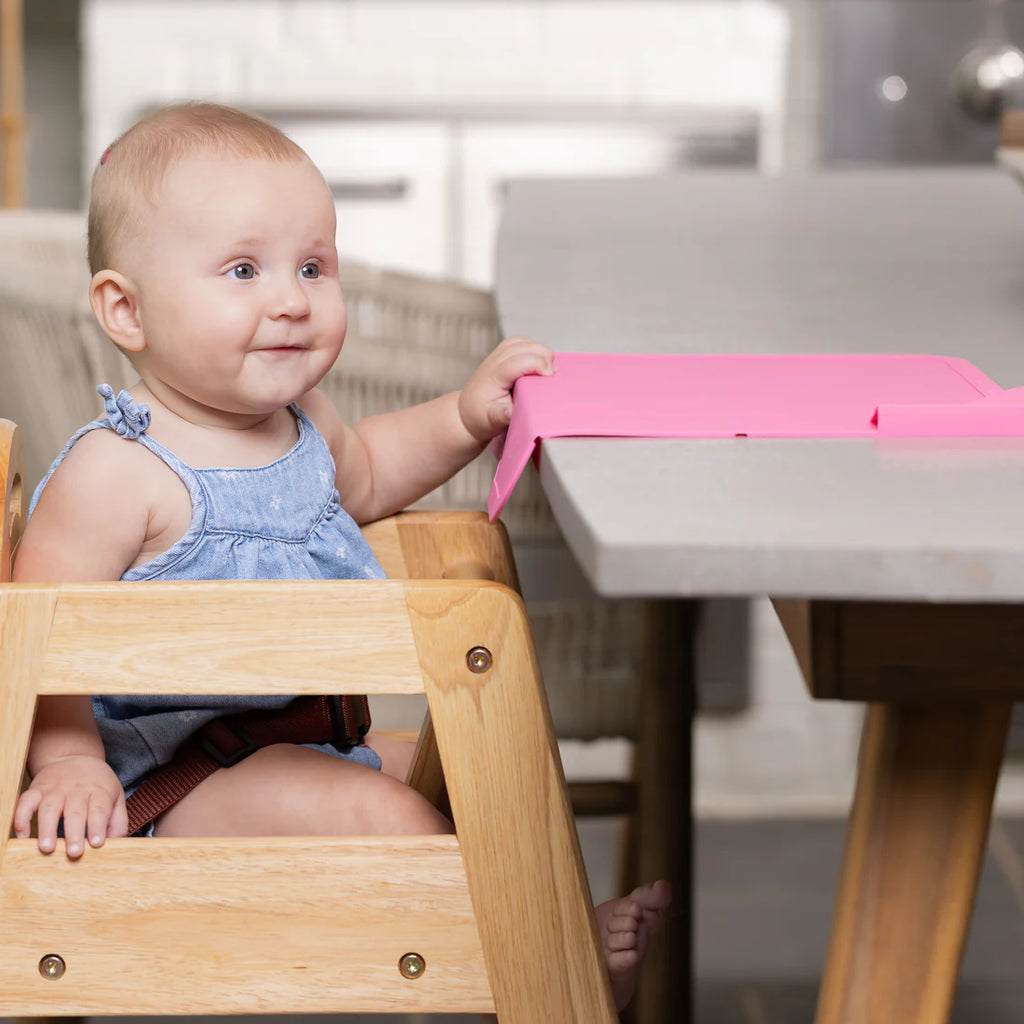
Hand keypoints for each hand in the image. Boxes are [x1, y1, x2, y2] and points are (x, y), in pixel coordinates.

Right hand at [14, 754, 128, 857]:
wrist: (74, 756)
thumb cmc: (97, 783)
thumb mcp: (115, 796)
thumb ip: (118, 821)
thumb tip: (117, 845)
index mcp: (99, 790)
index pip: (100, 809)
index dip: (98, 826)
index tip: (97, 843)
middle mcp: (77, 788)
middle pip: (75, 811)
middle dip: (74, 833)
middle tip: (74, 853)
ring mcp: (56, 788)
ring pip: (50, 807)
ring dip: (47, 828)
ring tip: (46, 848)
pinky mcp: (37, 789)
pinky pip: (26, 801)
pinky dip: (22, 817)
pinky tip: (22, 834)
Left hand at [458, 336, 554, 441]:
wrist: (468, 413)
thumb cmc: (481, 417)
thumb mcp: (491, 421)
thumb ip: (503, 415)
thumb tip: (514, 411)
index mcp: (493, 377)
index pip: (516, 362)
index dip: (536, 364)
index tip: (549, 375)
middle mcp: (494, 363)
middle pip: (521, 347)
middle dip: (542, 355)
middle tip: (552, 373)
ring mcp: (496, 356)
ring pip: (520, 342)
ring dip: (538, 350)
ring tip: (547, 367)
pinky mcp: (500, 355)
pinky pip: (518, 343)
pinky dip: (531, 348)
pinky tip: (538, 361)